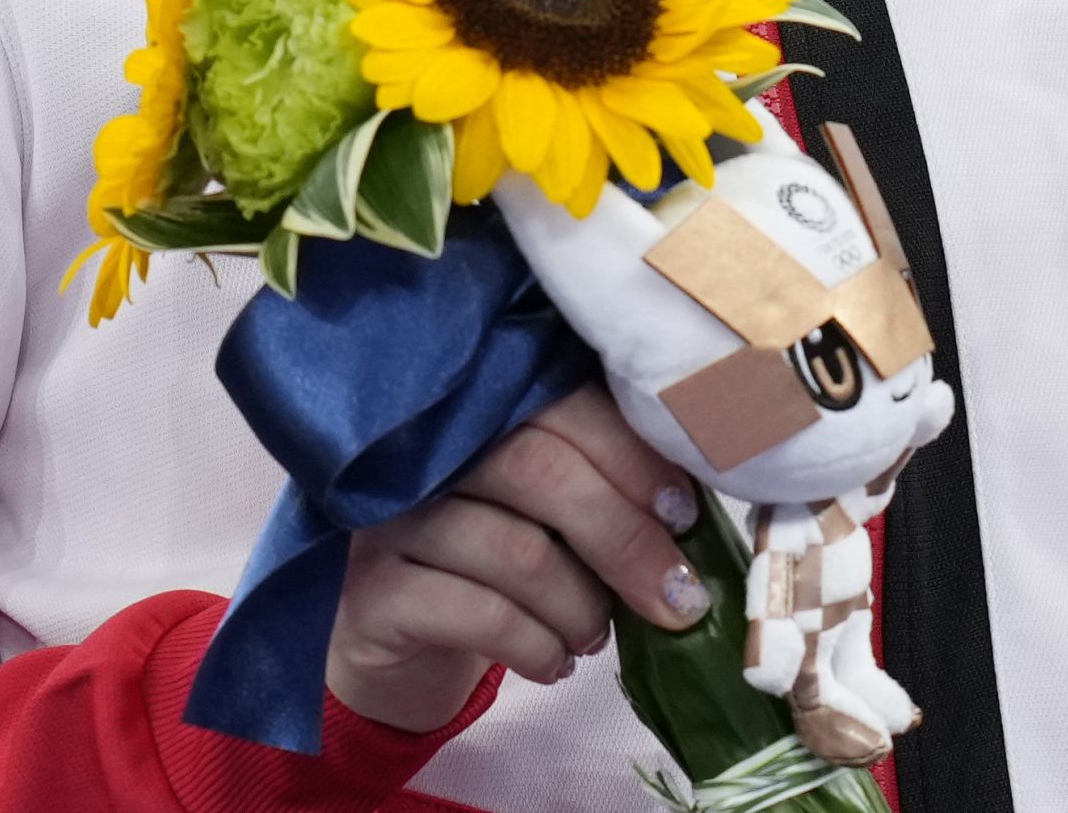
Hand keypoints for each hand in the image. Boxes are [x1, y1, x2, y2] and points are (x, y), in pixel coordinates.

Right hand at [325, 381, 709, 734]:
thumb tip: (694, 513)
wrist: (401, 637)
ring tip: (597, 635)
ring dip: (580, 605)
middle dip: (623, 539)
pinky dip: (535, 645)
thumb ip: (603, 484)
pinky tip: (555, 662)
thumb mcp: (553, 510)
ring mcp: (394, 516)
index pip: (566, 405)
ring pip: (515, 551)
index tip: (683, 515)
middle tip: (674, 599)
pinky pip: (476, 613)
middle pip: (541, 470)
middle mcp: (432, 448)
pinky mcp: (374, 590)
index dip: (633, 457)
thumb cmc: (499, 555)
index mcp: (487, 407)